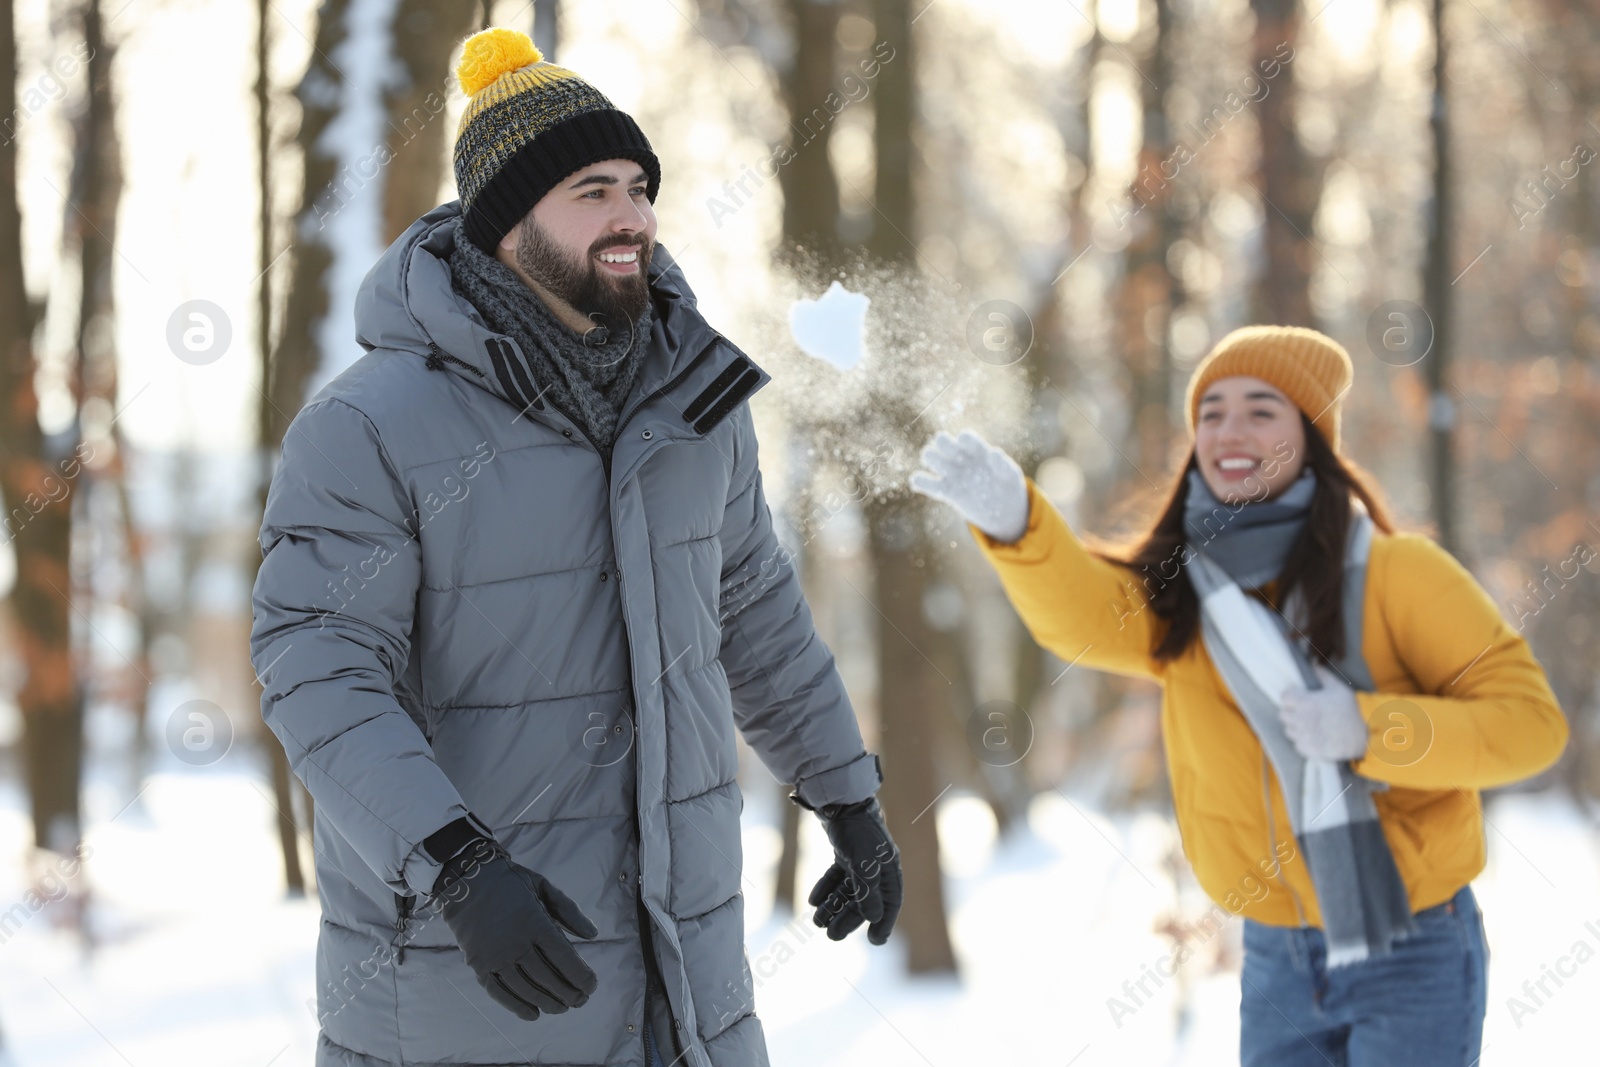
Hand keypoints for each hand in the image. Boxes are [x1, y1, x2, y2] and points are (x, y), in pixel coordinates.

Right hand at [432, 836, 599, 1019]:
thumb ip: (570, 911)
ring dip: (547, 1002)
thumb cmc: (511, 882)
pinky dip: (516, 1006)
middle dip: (568, 993)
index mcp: (535, 922)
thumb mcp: (544, 887)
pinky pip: (499, 992)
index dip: (580, 976)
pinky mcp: (478, 965)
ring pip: (526, 989)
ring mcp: (495, 956)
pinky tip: (532, 1014)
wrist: (466, 880)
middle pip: (547, 978)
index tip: (592, 986)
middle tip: (581, 1001)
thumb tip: (594, 935)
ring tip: (562, 1008)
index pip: (564, 958)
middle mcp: (515, 943)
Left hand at [807, 796, 902, 943]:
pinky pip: (837, 876)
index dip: (884, 923)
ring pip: (848, 890)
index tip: (875, 941)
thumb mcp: (862, 863)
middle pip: (865, 900)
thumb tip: (874, 918)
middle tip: (832, 936)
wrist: (840, 801)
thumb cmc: (856, 831)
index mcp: (889, 870)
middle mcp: (878, 867)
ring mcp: (861, 859)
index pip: (890, 903)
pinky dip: (826, 889)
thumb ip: (867, 891)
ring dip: (833, 906)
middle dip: (848, 919)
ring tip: (818, 922)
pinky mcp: (845, 852)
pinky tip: (814, 901)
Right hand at [909, 430, 1029, 543]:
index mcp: (978, 451)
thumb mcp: (1011, 476)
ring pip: (931, 457)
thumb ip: (1003, 465)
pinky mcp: (947, 491)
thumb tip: (994, 452)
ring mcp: (952, 474)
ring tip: (940, 469)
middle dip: (943, 444)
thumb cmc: (1008, 486)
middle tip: (952, 457)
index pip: (965, 437)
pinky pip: (927, 483)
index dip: (963, 440)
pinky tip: (918, 482)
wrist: (1003, 508)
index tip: (966, 447)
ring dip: (930, 458)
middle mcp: (962, 458)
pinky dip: (920, 481)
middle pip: (943, 441)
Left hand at [1279, 662, 1368, 761]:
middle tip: (1305, 712)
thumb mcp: (1338, 688)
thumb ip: (1322, 675)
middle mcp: (1300, 719)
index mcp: (1305, 702)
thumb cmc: (1352, 709)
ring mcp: (1304, 736)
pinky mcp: (1309, 750)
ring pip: (1289, 730)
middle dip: (1292, 712)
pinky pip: (1297, 745)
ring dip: (1296, 727)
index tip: (1299, 698)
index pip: (1284, 697)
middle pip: (1283, 714)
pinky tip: (1315, 737)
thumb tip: (1313, 663)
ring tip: (1310, 725)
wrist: (1365, 734)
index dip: (1291, 696)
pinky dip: (1303, 742)